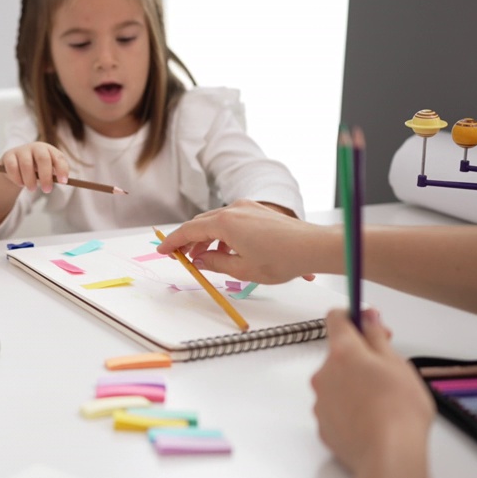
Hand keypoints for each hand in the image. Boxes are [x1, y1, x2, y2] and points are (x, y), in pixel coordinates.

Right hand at [0, 142, 69, 193]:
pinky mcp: (8, 156)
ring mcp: (21, 150)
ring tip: (32, 189)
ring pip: (26, 164)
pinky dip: (17, 178)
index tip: (63, 182)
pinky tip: (20, 183)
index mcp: (49, 150)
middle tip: (47, 190)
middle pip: (43, 158)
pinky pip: (13, 168)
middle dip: (46, 176)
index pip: (58, 157)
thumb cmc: (35, 170)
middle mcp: (36, 147)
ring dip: (30, 180)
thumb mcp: (46, 171)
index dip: (62, 169)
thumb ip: (54, 176)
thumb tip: (62, 182)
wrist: (14, 167)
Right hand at [155, 200, 333, 282]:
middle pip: (200, 223)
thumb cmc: (281, 260)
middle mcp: (234, 210)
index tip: (163, 251)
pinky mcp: (258, 211)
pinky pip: (231, 220)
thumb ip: (215, 263)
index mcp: (225, 223)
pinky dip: (221, 234)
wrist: (313, 246)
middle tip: (181, 257)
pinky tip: (225, 250)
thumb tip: (200, 261)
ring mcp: (247, 208)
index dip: (173, 242)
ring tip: (203, 258)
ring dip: (206, 239)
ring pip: (216, 222)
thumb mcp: (242, 269)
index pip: (189, 231)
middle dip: (188, 241)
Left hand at [310, 308, 432, 472]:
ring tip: (382, 403)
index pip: (335, 318)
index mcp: (343, 352)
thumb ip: (378, 337)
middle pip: (338, 355)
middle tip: (387, 372)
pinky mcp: (322, 426)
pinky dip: (350, 410)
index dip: (353, 317)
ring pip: (337, 383)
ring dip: (354, 385)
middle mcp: (323, 373)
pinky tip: (371, 421)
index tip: (368, 324)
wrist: (388, 455)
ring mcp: (320, 401)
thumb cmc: (399, 408)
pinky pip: (336, 409)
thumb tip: (367, 316)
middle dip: (359, 358)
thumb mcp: (398, 364)